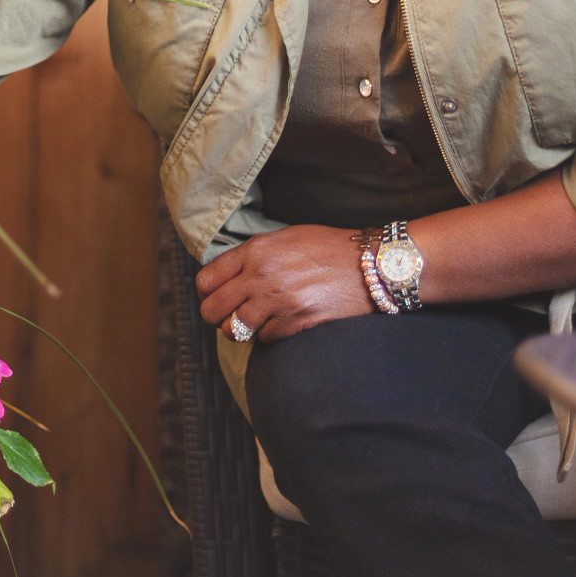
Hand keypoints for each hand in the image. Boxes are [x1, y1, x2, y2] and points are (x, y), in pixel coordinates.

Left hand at [194, 225, 374, 342]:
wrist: (369, 265)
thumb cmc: (329, 248)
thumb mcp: (285, 237)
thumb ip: (253, 255)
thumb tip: (227, 275)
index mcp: (256, 250)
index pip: (206, 280)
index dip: (207, 292)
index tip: (216, 296)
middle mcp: (261, 275)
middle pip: (212, 310)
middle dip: (217, 316)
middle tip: (230, 315)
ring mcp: (278, 301)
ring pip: (233, 330)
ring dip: (240, 330)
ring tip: (254, 322)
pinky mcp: (295, 322)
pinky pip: (263, 339)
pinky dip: (267, 335)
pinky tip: (280, 323)